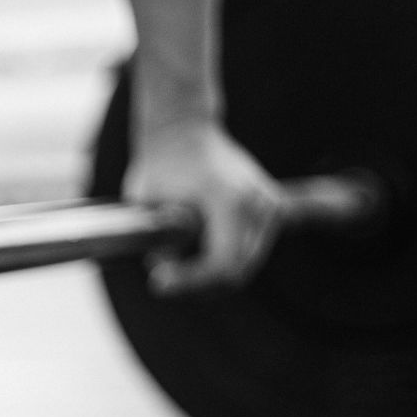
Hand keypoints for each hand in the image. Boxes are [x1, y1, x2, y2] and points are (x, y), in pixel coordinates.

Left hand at [124, 117, 284, 294]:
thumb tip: (165, 271)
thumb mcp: (146, 204)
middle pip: (236, 271)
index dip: (190, 282)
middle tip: (162, 279)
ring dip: (209, 275)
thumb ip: (158, 241)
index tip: (158, 282)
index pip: (222, 264)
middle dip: (197, 284)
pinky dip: (223, 260)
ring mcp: (268, 205)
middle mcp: (258, 202)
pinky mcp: (269, 208)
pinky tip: (193, 254)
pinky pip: (248, 251)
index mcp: (230, 199)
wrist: (181, 131)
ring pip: (244, 265)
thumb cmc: (160, 165)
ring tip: (174, 263)